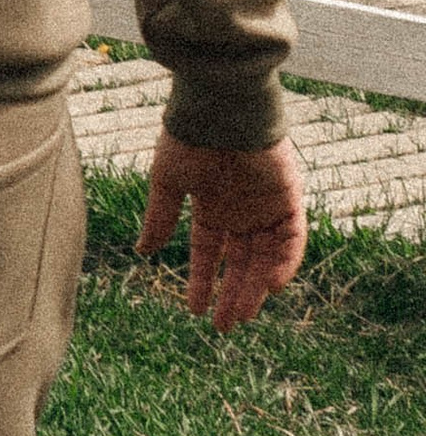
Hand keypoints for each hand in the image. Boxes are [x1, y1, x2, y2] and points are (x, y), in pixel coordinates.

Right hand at [138, 129, 306, 330]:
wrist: (220, 108)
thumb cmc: (189, 139)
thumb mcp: (167, 183)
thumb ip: (160, 218)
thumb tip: (143, 252)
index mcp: (211, 206)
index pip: (209, 252)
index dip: (202, 281)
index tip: (194, 310)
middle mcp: (241, 210)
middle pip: (241, 262)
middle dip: (232, 294)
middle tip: (224, 327)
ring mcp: (266, 206)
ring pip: (266, 258)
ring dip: (256, 287)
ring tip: (243, 315)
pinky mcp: (290, 198)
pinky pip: (293, 239)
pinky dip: (285, 262)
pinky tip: (270, 285)